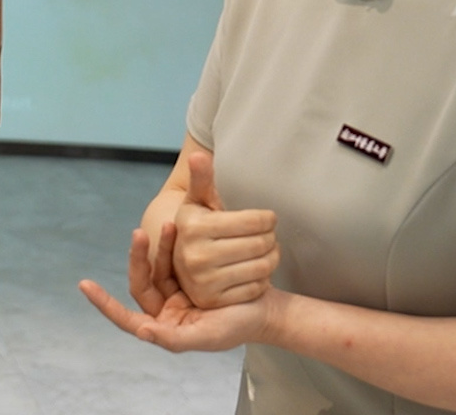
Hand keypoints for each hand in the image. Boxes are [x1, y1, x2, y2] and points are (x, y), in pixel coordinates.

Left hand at [79, 225, 276, 353]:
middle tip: (138, 234)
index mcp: (164, 327)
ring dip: (157, 246)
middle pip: (141, 282)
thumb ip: (173, 339)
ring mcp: (176, 289)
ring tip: (166, 224)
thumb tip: (141, 331)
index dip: (105, 304)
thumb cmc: (237, 328)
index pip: (126, 317)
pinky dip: (171, 243)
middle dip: (137, 259)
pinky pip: (172, 256)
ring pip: (156, 266)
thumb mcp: (207, 337)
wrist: (266, 309)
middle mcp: (165, 309)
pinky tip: (174, 226)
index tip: (85, 285)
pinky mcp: (189, 272)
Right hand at [173, 151, 278, 308]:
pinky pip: (257, 288)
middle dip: (270, 238)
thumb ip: (201, 179)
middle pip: (261, 244)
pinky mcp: (214, 300)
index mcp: (193, 227)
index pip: (254, 222)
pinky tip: (256, 271)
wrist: (183, 267)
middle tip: (267, 236)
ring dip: (272, 258)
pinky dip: (263, 279)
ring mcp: (204, 281)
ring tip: (266, 251)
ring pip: (263, 267)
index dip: (268, 219)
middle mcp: (194, 255)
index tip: (267, 218)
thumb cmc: (198, 229)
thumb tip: (199, 155)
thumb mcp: (197, 203)